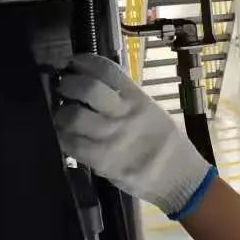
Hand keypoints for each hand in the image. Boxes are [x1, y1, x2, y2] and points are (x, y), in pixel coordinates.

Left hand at [54, 54, 213, 216]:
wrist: (178, 177)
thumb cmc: (165, 142)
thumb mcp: (151, 111)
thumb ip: (126, 99)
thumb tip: (97, 85)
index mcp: (138, 98)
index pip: (106, 70)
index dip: (84, 62)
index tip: (73, 63)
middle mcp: (124, 114)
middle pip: (87, 89)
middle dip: (68, 85)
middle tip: (63, 88)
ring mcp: (111, 138)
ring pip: (73, 117)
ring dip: (61, 114)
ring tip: (62, 115)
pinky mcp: (101, 161)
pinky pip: (71, 144)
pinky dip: (63, 137)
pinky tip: (65, 136)